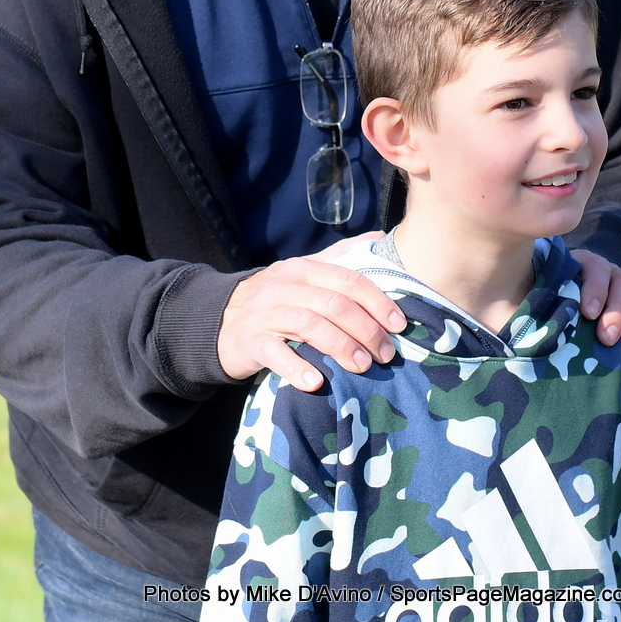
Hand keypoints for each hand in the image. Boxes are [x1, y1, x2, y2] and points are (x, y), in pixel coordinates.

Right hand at [217, 235, 406, 391]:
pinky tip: (317, 383)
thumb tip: (380, 238)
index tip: (399, 324)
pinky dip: (297, 368)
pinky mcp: (250, 341)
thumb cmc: (275, 298)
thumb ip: (339, 256)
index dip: (377, 302)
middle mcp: (286, 286)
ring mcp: (266, 313)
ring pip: (310, 325)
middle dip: (366, 330)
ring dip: (341, 347)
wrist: (220, 318)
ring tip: (363, 366)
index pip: (348, 279)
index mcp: (304, 268)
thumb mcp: (303, 271)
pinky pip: (275, 354)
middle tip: (386, 354)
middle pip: (334, 304)